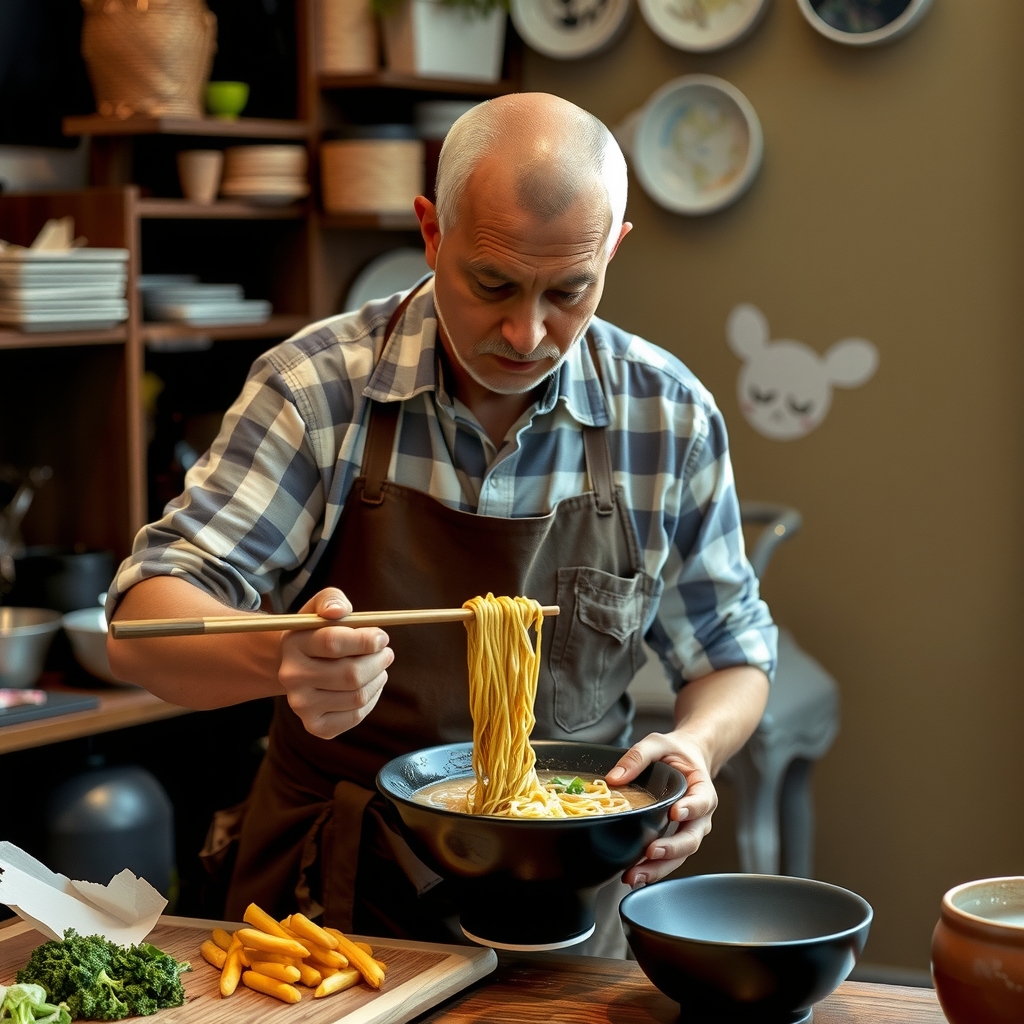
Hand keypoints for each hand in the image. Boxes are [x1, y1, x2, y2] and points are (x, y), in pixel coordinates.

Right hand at [278, 588, 393, 739]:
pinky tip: (369, 685)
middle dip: (378, 661)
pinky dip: (372, 699)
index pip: (333, 642)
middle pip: (350, 674)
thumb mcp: (321, 607)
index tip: (382, 638)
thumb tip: (339, 611)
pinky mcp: (315, 726)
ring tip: (379, 667)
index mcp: (293, 644)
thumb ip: (332, 600)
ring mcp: (301, 705)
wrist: (298, 665)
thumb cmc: (318, 631)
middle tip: (387, 653)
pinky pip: (356, 716)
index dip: (366, 640)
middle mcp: (292, 677)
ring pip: (357, 696)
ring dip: (378, 678)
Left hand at [607, 730, 717, 887]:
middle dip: (672, 849)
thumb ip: (638, 756)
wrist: (688, 759)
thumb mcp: (658, 744)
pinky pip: (668, 858)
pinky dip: (653, 868)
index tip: (676, 813)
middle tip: (652, 852)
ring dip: (659, 867)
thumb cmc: (675, 752)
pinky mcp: (675, 839)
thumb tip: (614, 778)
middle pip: (691, 838)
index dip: (691, 808)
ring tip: (635, 875)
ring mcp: (689, 830)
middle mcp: (700, 815)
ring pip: (680, 855)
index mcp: (702, 789)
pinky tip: (635, 875)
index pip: (701, 801)